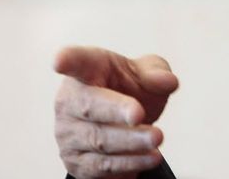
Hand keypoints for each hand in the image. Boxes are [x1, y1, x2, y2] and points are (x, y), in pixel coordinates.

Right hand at [53, 46, 178, 178]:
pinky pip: (101, 168)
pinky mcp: (76, 162)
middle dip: (118, 113)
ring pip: (98, 141)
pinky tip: (148, 158)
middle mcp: (70, 102)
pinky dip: (127, 164)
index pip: (76, 62)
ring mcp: (68, 134)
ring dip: (130, 143)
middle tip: (142, 115)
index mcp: (87, 70)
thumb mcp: (147, 73)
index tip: (60, 60)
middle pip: (90, 107)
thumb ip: (157, 73)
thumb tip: (168, 81)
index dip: (68, 61)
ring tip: (156, 139)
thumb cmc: (131, 87)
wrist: (125, 120)